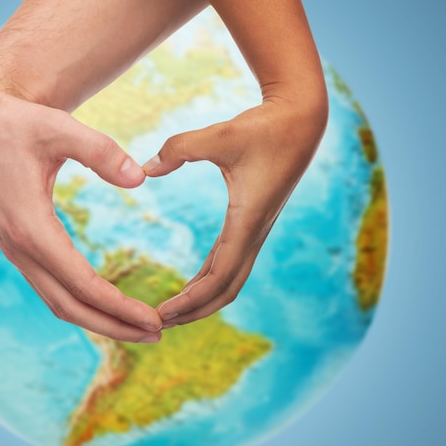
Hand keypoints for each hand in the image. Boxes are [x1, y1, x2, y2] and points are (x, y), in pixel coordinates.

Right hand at [0, 78, 162, 342]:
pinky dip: (81, 303)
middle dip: (113, 325)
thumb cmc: (18, 124)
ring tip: (137, 327)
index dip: (119, 306)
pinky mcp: (19, 246)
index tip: (154, 320)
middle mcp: (19, 247)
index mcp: (29, 226)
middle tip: (156, 334)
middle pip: (69, 306)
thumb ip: (101, 151)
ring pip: (58, 302)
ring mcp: (16, 250)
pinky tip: (106, 303)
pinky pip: (51, 287)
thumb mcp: (59, 127)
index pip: (81, 283)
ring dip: (98, 320)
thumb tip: (141, 179)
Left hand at [143, 100, 326, 327]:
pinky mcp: (252, 223)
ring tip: (171, 312)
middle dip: (194, 311)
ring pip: (230, 279)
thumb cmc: (264, 127)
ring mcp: (255, 230)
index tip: (160, 315)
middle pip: (225, 290)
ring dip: (202, 299)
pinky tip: (191, 284)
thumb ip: (179, 149)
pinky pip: (230, 261)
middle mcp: (254, 233)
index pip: (218, 278)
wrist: (300, 121)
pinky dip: (209, 278)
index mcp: (247, 221)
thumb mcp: (220, 135)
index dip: (190, 301)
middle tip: (158, 324)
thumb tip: (144, 169)